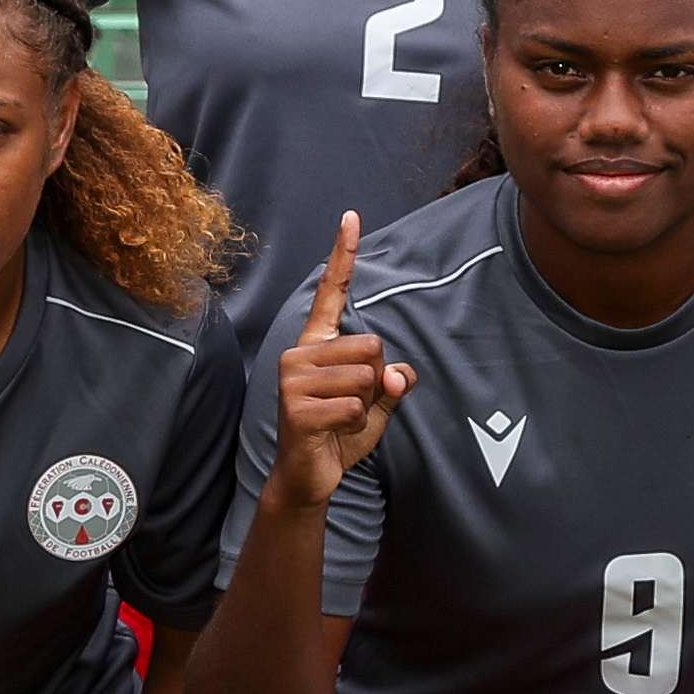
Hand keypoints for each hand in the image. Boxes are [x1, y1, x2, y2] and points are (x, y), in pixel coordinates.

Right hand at [261, 216, 411, 510]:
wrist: (308, 476)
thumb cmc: (339, 433)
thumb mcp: (377, 404)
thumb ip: (393, 383)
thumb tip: (399, 374)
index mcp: (317, 344)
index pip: (332, 294)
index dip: (343, 256)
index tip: (351, 217)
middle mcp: (299, 354)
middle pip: (372, 347)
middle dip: (376, 381)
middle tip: (350, 405)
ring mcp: (293, 380)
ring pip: (366, 378)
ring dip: (366, 407)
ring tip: (340, 421)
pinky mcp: (296, 409)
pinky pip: (354, 407)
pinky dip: (356, 425)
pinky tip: (333, 434)